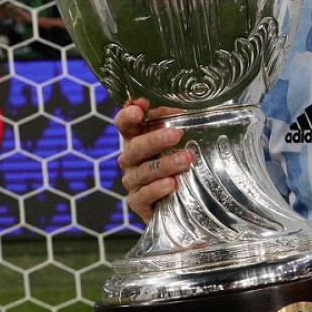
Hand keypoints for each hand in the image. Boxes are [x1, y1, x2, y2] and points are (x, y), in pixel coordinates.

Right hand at [115, 98, 191, 222]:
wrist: (182, 204)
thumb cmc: (180, 166)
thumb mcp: (182, 142)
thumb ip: (180, 123)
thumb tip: (187, 106)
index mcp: (137, 140)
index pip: (124, 124)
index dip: (128, 115)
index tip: (140, 107)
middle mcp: (131, 160)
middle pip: (133, 148)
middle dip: (154, 140)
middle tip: (176, 134)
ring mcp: (133, 183)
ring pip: (142, 172)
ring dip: (164, 165)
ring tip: (185, 160)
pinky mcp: (138, 204)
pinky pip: (142, 196)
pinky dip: (156, 189)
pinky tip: (171, 184)